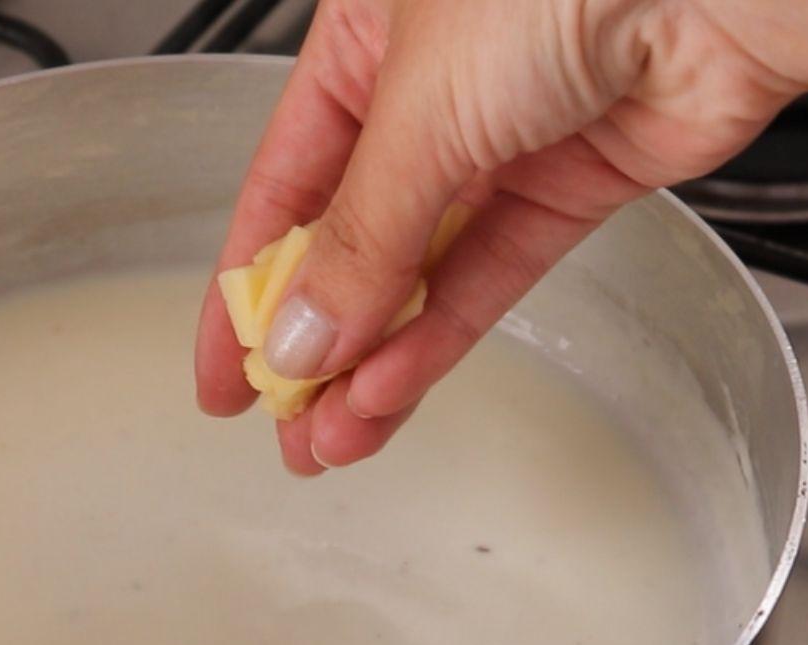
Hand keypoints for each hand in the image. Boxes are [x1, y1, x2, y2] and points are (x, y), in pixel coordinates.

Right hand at [195, 0, 805, 473]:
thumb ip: (358, 238)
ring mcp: (510, 136)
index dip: (247, 282)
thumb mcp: (417, 109)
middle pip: (354, 237)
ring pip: (423, 271)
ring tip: (336, 440)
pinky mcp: (580, 182)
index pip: (284, 180)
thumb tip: (300, 336)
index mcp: (363, 33)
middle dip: (318, 341)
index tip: (226, 369)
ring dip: (377, 360)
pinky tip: (395, 390)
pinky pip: (492, 275)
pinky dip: (442, 337)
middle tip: (287, 425)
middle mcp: (433, 85)